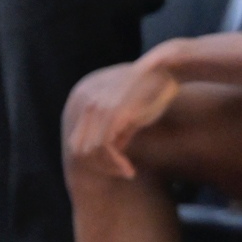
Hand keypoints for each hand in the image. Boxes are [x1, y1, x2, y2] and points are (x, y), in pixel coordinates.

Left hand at [64, 56, 180, 180]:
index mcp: (89, 105)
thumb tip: (114, 150)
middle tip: (122, 172)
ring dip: (108, 168)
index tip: (116, 165)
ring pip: (90, 153)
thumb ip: (120, 130)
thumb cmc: (152, 89)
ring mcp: (98, 110)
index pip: (78, 143)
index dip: (94, 159)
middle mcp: (89, 107)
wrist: (163, 68)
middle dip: (99, 166)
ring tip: (127, 172)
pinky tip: (129, 170)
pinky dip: (115, 164)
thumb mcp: (133, 113)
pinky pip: (104, 149)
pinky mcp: (112, 114)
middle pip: (79, 151)